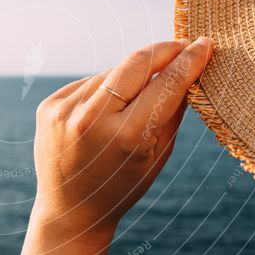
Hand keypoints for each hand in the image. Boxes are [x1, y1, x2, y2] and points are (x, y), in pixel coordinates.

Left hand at [32, 37, 213, 240]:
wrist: (70, 210)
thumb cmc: (122, 185)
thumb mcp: (157, 156)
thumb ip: (174, 111)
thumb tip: (189, 68)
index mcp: (127, 137)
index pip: (166, 85)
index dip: (188, 62)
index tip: (204, 45)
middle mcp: (92, 120)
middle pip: (137, 63)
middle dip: (165, 50)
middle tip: (184, 45)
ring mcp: (66, 110)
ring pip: (113, 72)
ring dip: (134, 74)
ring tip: (142, 93)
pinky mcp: (50, 106)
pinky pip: (89, 83)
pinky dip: (106, 88)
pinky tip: (110, 107)